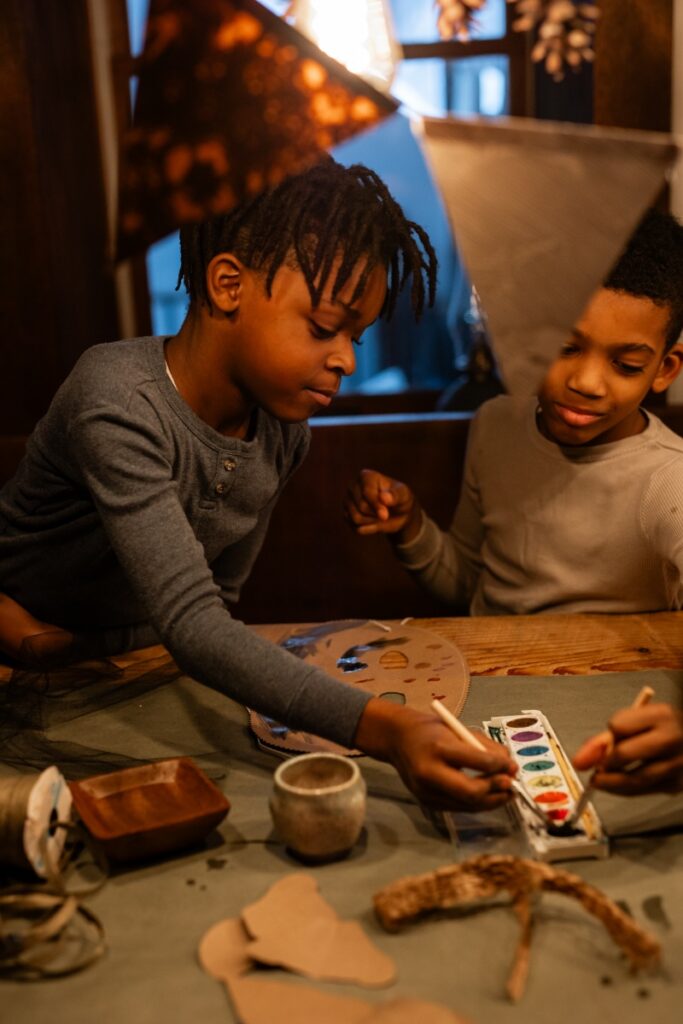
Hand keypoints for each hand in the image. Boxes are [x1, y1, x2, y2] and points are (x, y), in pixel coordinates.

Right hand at [344, 468, 420, 541]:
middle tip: (386, 513)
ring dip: (373, 522)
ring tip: (380, 516)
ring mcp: (348, 501)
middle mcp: (353, 486)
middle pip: (362, 507)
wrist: (398, 513)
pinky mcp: (346, 515)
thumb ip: (395, 495)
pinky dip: (369, 529)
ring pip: (356, 518)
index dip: (376, 505)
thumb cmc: (401, 499)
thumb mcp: (404, 495)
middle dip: (377, 514)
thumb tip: (383, 497)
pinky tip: (374, 522)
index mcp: (366, 476)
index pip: (366, 492)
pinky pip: (356, 528)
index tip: (385, 515)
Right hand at [355, 698, 515, 809]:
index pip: (475, 761)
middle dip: (495, 790)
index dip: (498, 766)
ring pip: (467, 805)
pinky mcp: (428, 803)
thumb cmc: (431, 730)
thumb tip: (510, 766)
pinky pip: (459, 807)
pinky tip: (489, 796)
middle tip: (511, 785)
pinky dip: (477, 803)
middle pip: (470, 792)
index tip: (512, 766)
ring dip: (492, 801)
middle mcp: (429, 772)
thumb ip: (485, 746)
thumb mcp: (458, 729)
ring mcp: (427, 791)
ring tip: (507, 793)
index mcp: (438, 746)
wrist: (397, 739)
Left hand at [573, 703, 682, 794]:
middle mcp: (672, 738)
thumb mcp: (638, 721)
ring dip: (610, 783)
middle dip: (604, 764)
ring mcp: (678, 763)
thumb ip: (607, 737)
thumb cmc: (660, 729)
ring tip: (598, 781)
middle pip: (625, 754)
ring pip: (635, 780)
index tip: (601, 743)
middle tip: (594, 770)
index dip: (606, 736)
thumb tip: (580, 761)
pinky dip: (625, 791)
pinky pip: (645, 791)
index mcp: (661, 715)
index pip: (618, 726)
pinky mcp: (677, 784)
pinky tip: (617, 786)